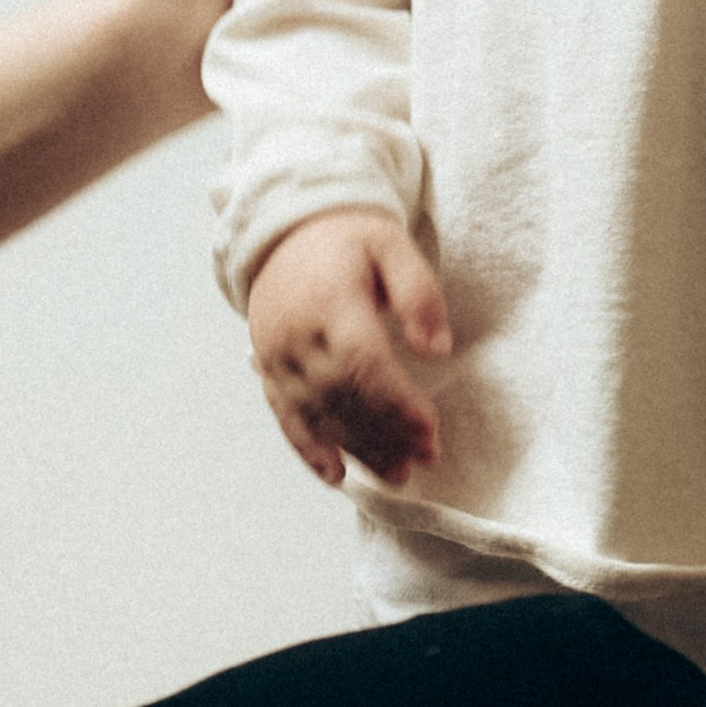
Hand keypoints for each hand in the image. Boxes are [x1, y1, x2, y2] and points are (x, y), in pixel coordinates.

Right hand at [247, 207, 449, 489]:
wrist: (284, 231)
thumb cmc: (346, 238)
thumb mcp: (393, 245)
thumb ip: (419, 293)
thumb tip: (436, 350)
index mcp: (329, 301)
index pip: (363, 363)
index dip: (397, 402)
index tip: (430, 429)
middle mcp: (296, 334)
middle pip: (342, 397)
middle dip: (386, 433)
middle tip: (424, 458)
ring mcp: (277, 356)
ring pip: (317, 414)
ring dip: (357, 449)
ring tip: (397, 474)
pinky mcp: (269, 370)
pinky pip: (286, 416)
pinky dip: (309, 450)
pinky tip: (335, 475)